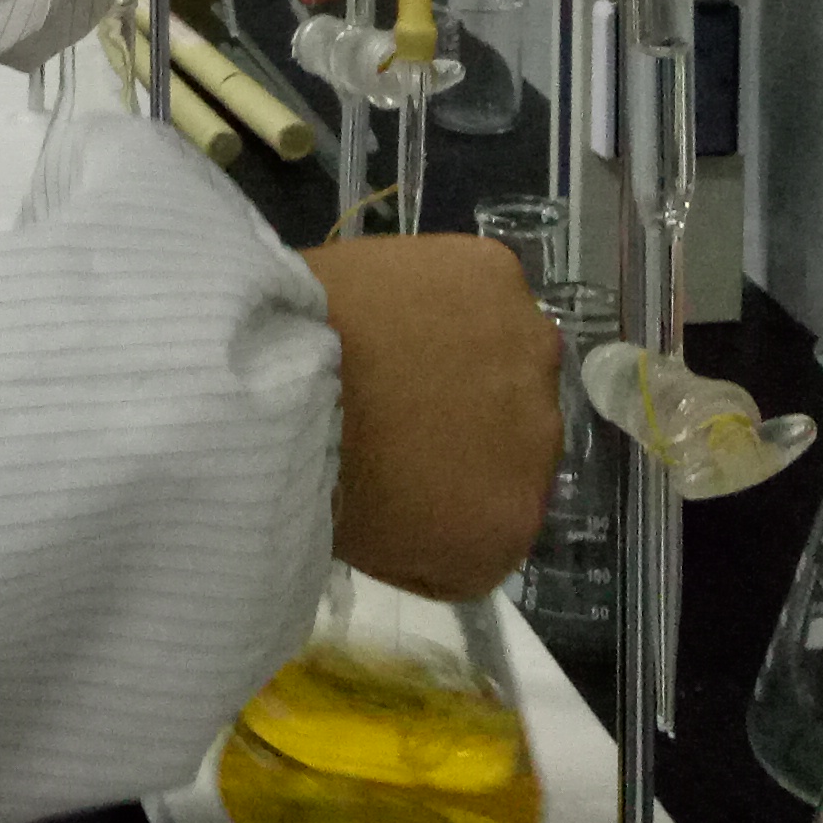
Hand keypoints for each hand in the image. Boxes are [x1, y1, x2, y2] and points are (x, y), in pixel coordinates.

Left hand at [305, 235, 564, 599]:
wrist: (279, 381)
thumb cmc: (313, 474)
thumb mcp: (378, 545)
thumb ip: (430, 534)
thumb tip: (426, 500)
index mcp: (511, 525)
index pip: (499, 508)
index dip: (450, 483)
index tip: (403, 466)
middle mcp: (543, 440)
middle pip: (512, 425)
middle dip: (467, 415)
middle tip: (396, 402)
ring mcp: (528, 353)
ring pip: (506, 352)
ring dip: (468, 349)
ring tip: (393, 344)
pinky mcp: (500, 278)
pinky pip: (481, 284)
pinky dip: (444, 288)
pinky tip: (394, 297)